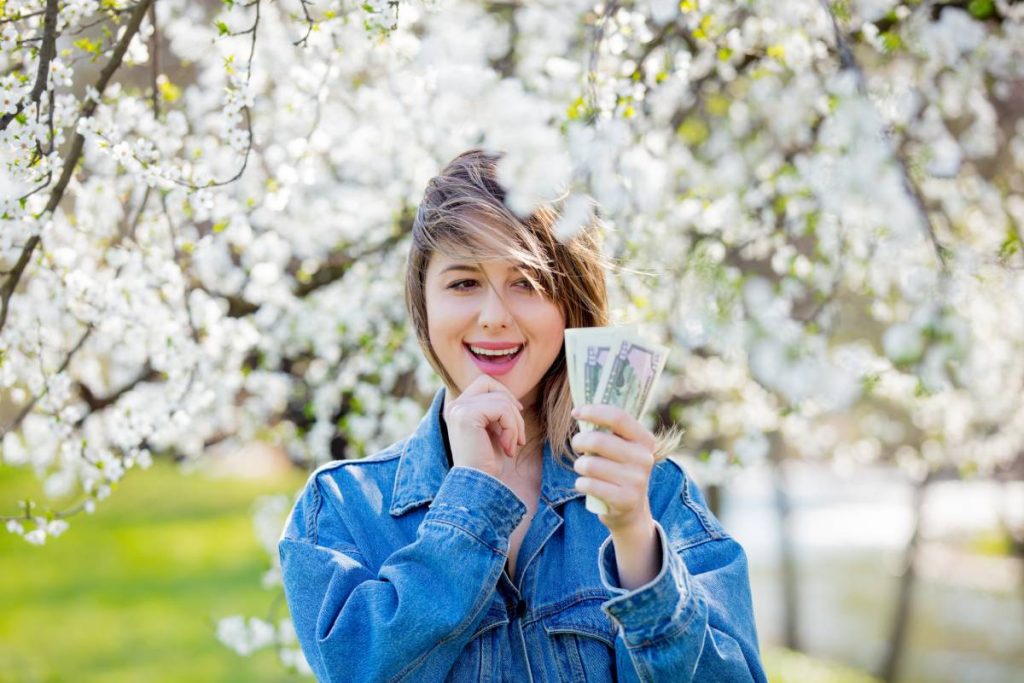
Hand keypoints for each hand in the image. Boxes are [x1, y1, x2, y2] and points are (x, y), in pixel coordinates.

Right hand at [444, 374, 525, 479]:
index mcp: (458, 407)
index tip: (517, 414)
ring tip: (513, 446)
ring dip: (515, 425)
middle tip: (518, 434)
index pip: (484, 382)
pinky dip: (512, 429)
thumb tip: (510, 396)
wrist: (477, 485)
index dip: (504, 394)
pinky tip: (508, 448)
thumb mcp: (492, 430)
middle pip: (491, 384)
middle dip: (511, 406)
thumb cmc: (486, 462)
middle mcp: (455, 405)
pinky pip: (502, 410)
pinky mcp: (467, 415)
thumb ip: (495, 411)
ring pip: (501, 400)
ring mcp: (459, 409)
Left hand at [570, 404, 656, 533]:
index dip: (593, 411)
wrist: (631, 510)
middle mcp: (645, 458)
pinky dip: (580, 483)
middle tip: (576, 445)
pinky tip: (585, 484)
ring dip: (579, 465)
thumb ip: (608, 431)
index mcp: (645, 440)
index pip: (618, 417)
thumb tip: (580, 411)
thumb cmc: (618, 470)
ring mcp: (637, 480)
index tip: (575, 412)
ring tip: (584, 468)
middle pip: (598, 440)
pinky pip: (589, 484)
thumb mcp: (622, 448)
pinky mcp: (625, 500)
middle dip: (579, 441)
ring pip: (590, 464)